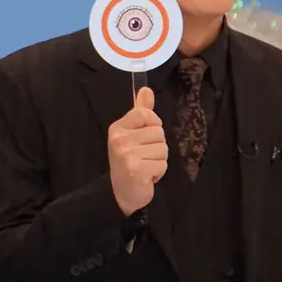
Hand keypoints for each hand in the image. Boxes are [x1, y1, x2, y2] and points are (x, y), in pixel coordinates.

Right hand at [107, 86, 167, 215]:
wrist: (121, 192)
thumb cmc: (129, 161)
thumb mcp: (131, 134)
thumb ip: (141, 112)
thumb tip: (146, 89)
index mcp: (118, 128)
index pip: (146, 114)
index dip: (153, 125)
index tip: (145, 137)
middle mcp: (120, 140)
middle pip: (159, 132)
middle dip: (157, 146)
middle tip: (143, 156)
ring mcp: (127, 155)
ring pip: (163, 149)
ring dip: (158, 160)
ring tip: (145, 165)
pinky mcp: (137, 170)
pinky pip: (162, 164)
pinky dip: (158, 172)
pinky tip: (147, 176)